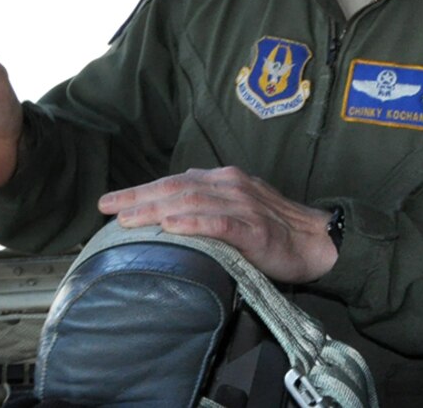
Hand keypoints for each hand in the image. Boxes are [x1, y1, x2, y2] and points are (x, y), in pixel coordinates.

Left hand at [99, 166, 338, 283]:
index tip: (109, 201)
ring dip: (156, 210)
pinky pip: (220, 223)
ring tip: (127, 220)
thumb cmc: (274, 229)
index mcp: (224, 179)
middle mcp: (231, 185)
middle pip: (176, 188)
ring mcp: (243, 205)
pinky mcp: (255, 229)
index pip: (174, 181)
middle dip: (137, 198)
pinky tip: (171, 228)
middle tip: (105, 208)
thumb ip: (207, 205)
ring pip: (192, 203)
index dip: (140, 190)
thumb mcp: (237, 208)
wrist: (317, 242)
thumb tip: (167, 211)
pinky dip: (193, 224)